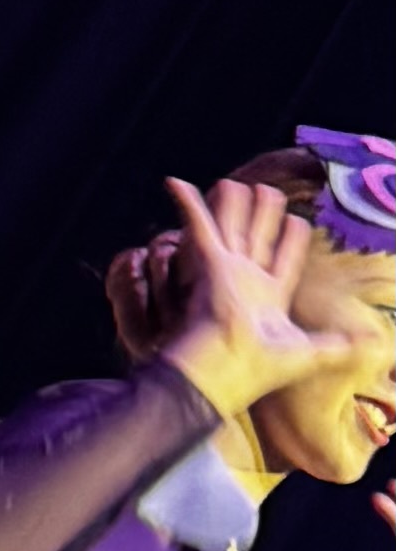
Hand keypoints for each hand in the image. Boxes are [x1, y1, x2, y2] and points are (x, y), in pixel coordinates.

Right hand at [158, 173, 321, 421]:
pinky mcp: (209, 262)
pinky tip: (176, 182)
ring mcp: (226, 269)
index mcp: (270, 298)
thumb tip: (378, 343)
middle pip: (257, 237)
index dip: (292, 239)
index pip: (284, 259)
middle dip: (262, 214)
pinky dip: (187, 203)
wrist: (226, 368)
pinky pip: (199, 224)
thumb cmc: (263, 365)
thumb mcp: (312, 353)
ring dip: (231, 204)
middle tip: (268, 190)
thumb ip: (341, 344)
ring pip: (231, 225)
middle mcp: (247, 280)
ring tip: (232, 183)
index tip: (298, 222)